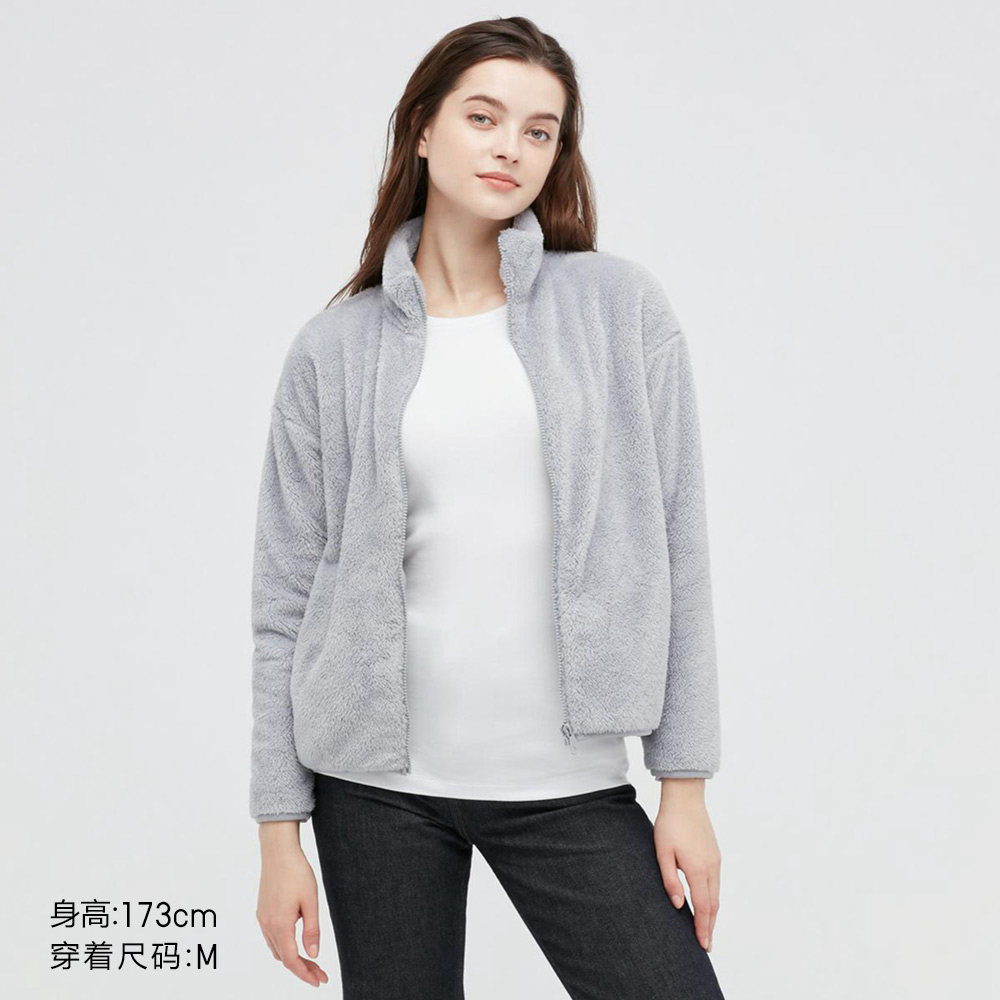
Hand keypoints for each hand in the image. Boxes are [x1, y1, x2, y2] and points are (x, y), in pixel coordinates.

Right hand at [256, 822, 328, 986]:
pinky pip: (271, 937)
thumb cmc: (297, 872)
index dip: (305, 974)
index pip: (291, 960)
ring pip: (276, 949)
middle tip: (320, 973)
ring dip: (292, 957)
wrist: (278, 850)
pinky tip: (295, 940)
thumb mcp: (310, 901)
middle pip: (284, 958)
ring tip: (311, 959)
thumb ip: (312, 929)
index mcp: (280, 925)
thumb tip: (314, 954)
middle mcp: (267, 925)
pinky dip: (283, 945)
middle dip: (302, 968)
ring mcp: (262, 918)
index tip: (320, 981)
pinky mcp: (262, 911)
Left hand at [652, 779, 720, 951]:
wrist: (685, 798)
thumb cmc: (670, 823)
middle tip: (706, 946)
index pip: (703, 906)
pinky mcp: (715, 854)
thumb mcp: (662, 852)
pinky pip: (716, 883)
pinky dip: (713, 899)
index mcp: (697, 869)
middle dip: (710, 926)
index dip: (702, 928)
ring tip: (706, 929)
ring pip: (716, 894)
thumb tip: (678, 905)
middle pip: (713, 905)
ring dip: (712, 914)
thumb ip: (670, 880)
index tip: (703, 945)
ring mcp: (715, 860)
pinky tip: (706, 903)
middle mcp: (711, 867)